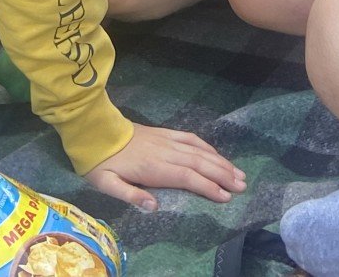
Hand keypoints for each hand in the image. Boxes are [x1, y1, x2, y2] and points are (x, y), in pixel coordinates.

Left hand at [83, 124, 246, 212]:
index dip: (207, 186)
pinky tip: (217, 155)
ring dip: (220, 161)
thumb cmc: (101, 163)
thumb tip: (154, 207)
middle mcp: (165, 151)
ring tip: (238, 173)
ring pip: (199, 151)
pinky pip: (191, 139)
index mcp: (153, 166)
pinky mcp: (165, 133)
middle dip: (222, 174)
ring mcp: (167, 140)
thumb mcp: (107, 184)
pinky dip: (207, 147)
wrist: (95, 131)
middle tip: (242, 186)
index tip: (225, 197)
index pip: (187, 176)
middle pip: (200, 163)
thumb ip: (130, 195)